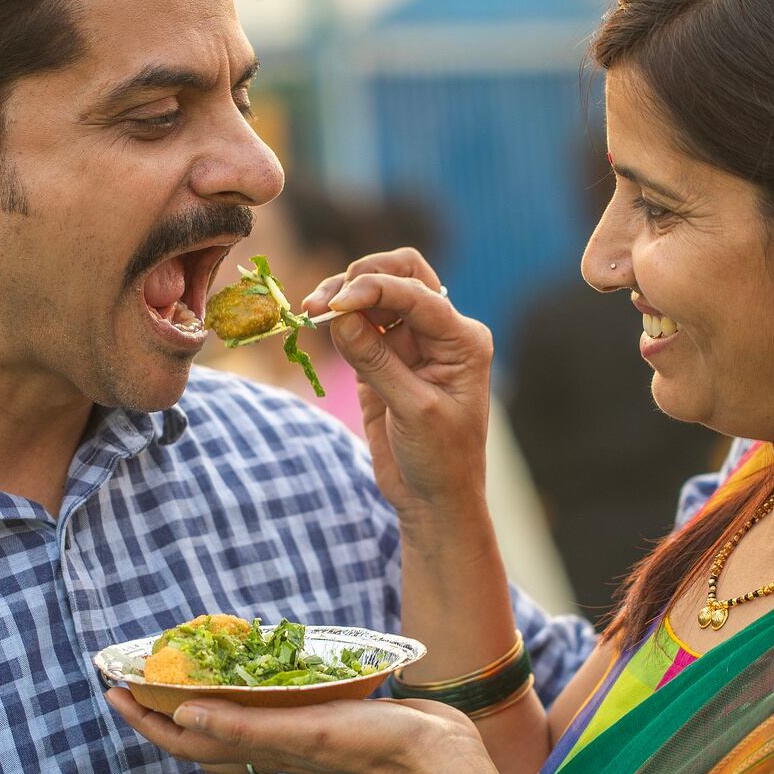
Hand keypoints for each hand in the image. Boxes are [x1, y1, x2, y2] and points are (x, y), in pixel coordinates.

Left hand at [102, 686, 496, 773]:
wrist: (441, 759)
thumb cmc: (373, 747)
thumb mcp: (304, 733)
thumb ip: (246, 727)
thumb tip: (182, 714)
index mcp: (262, 752)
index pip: (184, 738)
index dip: (145, 719)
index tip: (112, 689)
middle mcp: (273, 748)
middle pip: (199, 732)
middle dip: (160, 709)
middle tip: (133, 676)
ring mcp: (298, 736)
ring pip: (231, 722)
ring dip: (199, 700)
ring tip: (180, 672)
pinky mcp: (324, 720)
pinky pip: (267, 708)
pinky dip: (246, 693)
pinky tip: (253, 673)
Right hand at [301, 249, 494, 526]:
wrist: (434, 498)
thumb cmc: (440, 459)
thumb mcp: (414, 411)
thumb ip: (377, 363)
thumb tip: (340, 317)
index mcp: (463, 340)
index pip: (418, 295)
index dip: (375, 289)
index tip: (336, 305)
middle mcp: (440, 332)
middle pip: (401, 276)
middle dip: (361, 279)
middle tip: (323, 302)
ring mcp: (411, 342)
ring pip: (376, 295)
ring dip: (343, 295)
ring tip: (311, 312)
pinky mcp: (384, 358)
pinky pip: (359, 324)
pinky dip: (337, 320)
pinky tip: (316, 325)